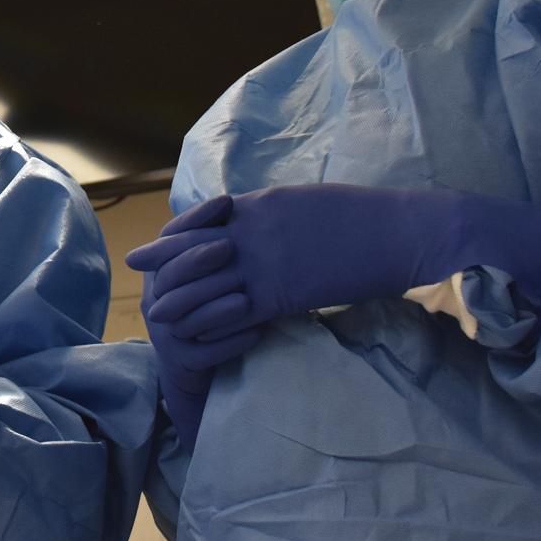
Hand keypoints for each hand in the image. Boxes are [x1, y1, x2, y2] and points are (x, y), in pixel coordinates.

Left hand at [128, 184, 540, 341]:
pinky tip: (197, 336)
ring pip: (207, 281)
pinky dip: (214, 324)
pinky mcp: (284, 292)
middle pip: (195, 246)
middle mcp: (255, 230)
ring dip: (181, 297)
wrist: (402, 229)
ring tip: (158, 313)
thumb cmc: (367, 217)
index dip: (177, 232)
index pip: (205, 217)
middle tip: (138, 272)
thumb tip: (265, 217)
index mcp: (263, 204)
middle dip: (165, 262)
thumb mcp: (310, 204)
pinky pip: (237, 311)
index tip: (155, 242)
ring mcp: (267, 261)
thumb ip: (280, 214)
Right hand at [134, 201, 259, 451]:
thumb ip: (214, 239)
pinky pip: (203, 353)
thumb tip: (236, 199)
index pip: (170, 236)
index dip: (196, 218)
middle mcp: (156, 297)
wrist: (195, 361)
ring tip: (246, 301)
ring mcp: (166, 331)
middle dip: (199, 260)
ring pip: (186, 317)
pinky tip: (257, 333)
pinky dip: (230, 343)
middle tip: (230, 247)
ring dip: (217, 308)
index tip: (228, 202)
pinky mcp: (181, 360)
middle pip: (170, 275)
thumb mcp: (208, 269)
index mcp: (161, 269)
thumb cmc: (208, 303)